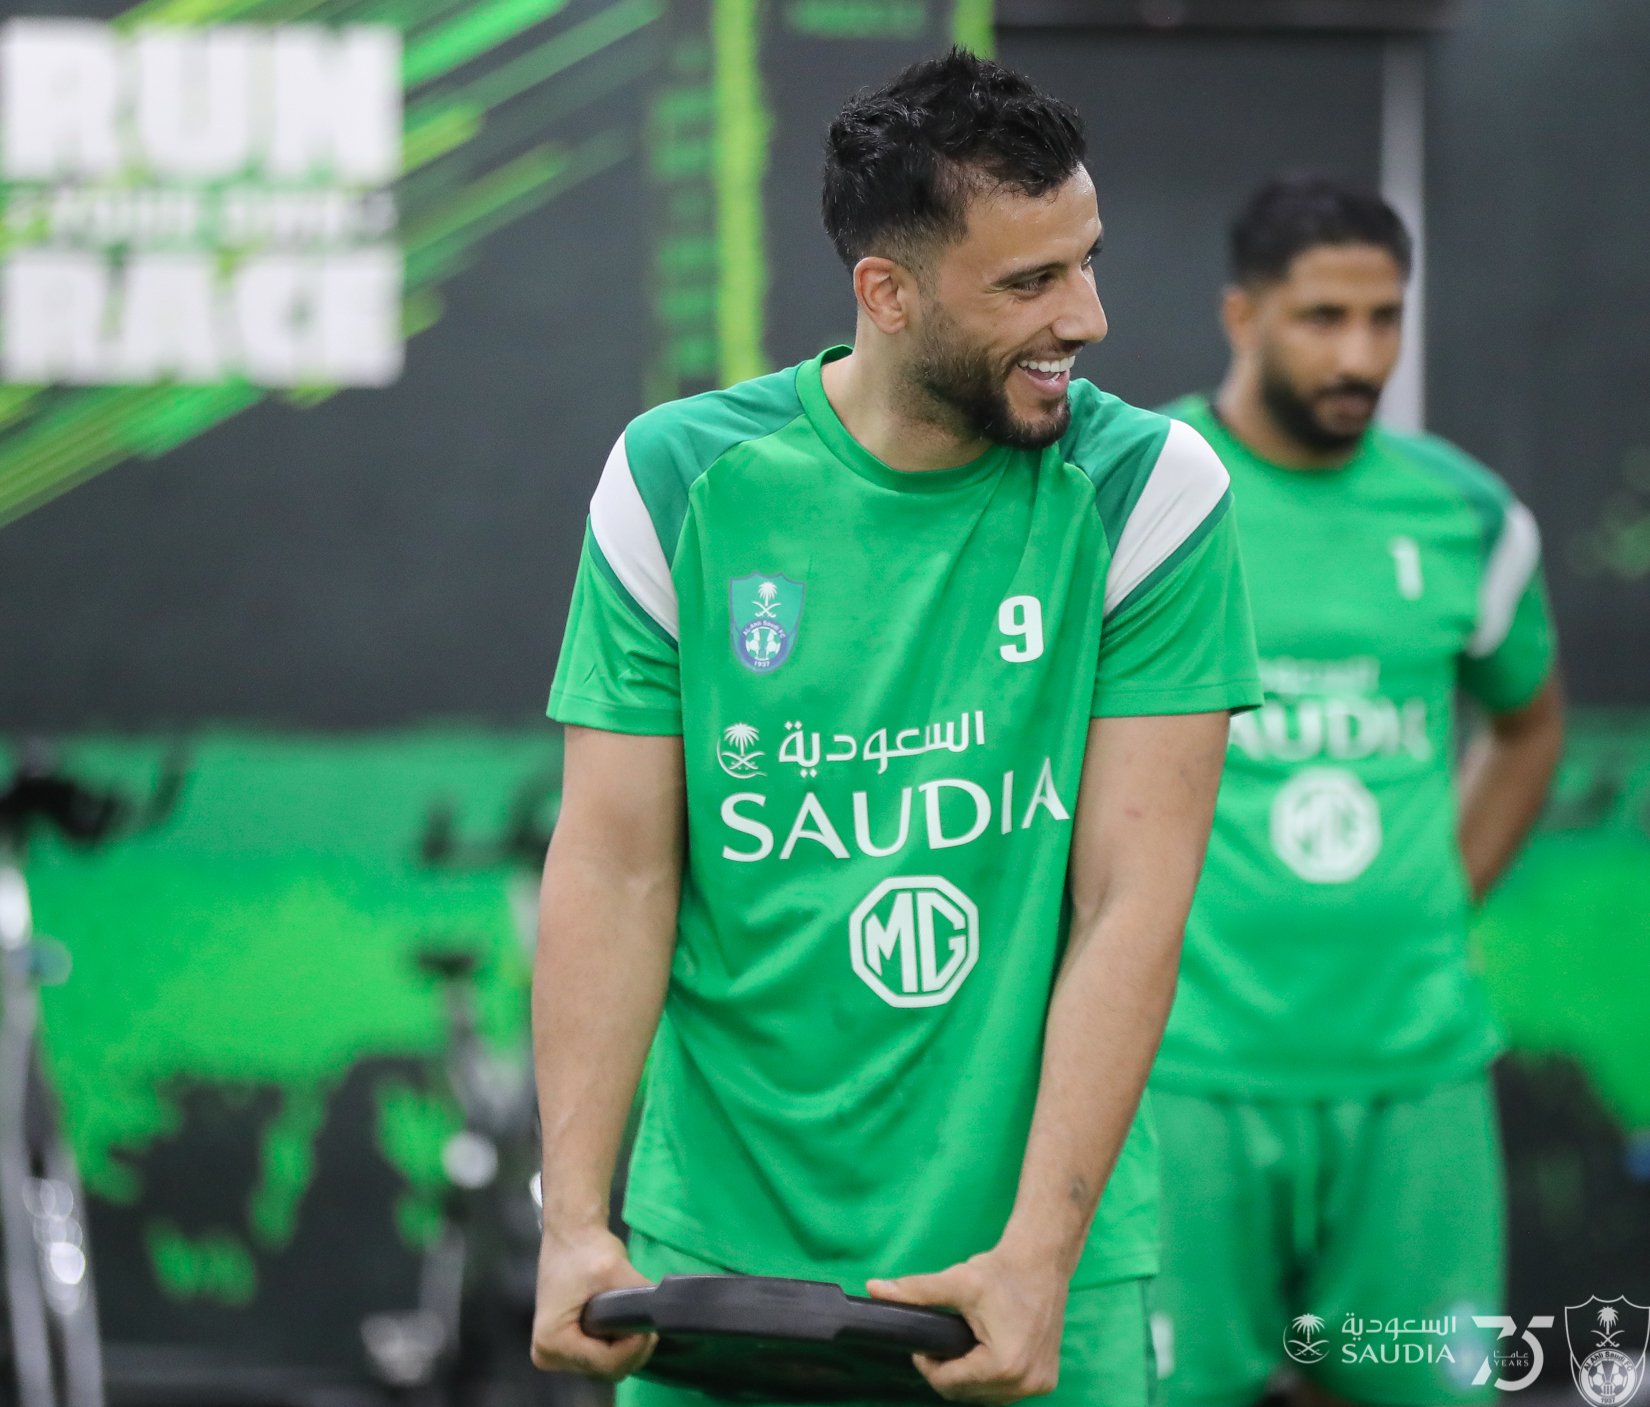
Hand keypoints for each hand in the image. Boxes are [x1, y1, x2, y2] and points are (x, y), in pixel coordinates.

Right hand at [530, 1224, 655, 1379]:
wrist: (571, 1232)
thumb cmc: (586, 1248)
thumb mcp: (615, 1270)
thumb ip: (640, 1295)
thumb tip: (665, 1312)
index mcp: (552, 1340)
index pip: (605, 1362)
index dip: (633, 1348)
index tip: (649, 1327)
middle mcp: (548, 1353)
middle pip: (604, 1369)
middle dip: (631, 1349)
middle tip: (647, 1323)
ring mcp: (554, 1352)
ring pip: (604, 1366)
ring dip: (625, 1348)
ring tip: (636, 1320)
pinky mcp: (564, 1346)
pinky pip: (599, 1357)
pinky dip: (615, 1345)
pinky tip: (624, 1325)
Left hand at [867, 1245, 1067, 1403]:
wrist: (1042, 1262)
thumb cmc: (1001, 1272)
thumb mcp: (957, 1281)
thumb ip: (915, 1291)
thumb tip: (873, 1288)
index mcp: (1004, 1366)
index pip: (948, 1384)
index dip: (928, 1365)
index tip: (924, 1342)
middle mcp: (1025, 1383)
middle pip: (966, 1394)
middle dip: (948, 1371)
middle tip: (941, 1340)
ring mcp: (1038, 1385)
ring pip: (984, 1396)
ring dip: (968, 1376)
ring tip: (962, 1344)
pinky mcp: (1045, 1381)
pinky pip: (1004, 1391)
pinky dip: (989, 1377)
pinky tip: (982, 1353)